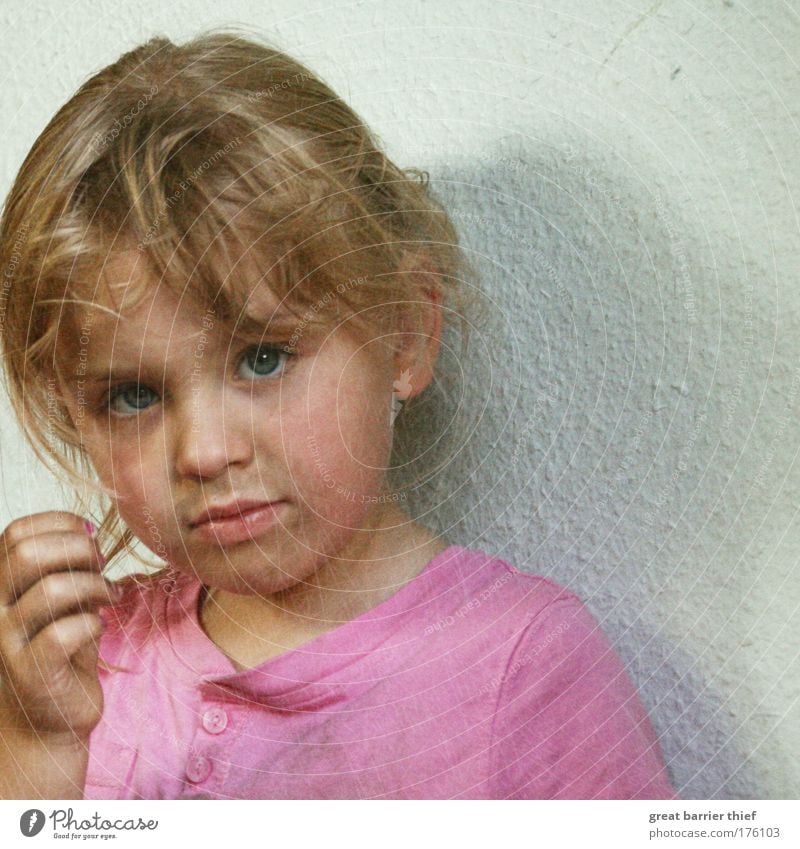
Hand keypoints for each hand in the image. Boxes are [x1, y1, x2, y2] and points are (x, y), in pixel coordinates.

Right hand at [0, 512, 117, 740]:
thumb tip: (87, 528)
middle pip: (27, 553)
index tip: (89, 535)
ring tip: (110, 594)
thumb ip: (66, 563)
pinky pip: (62, 634)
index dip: (60, 523)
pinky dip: (92, 622)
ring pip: (51, 589)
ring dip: (95, 585)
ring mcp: (6, 642)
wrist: (50, 715)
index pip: (16, 532)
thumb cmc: (62, 643)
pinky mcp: (30, 673)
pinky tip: (100, 625)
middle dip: (78, 549)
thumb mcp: (63, 594)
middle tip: (101, 564)